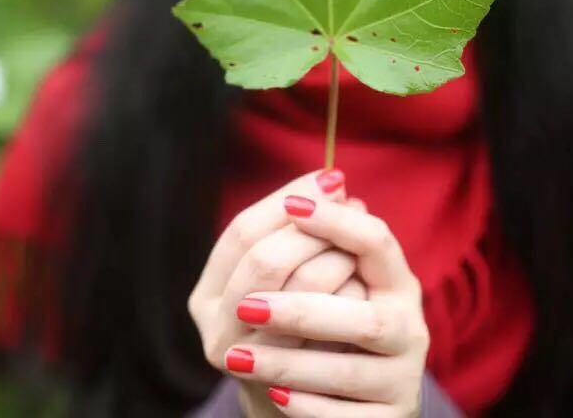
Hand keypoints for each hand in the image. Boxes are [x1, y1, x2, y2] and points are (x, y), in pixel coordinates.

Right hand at [188, 170, 363, 416]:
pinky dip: (347, 308)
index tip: (331, 177)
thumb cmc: (296, 330)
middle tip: (354, 209)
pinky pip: (322, 343)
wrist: (301, 409)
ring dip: (335, 266)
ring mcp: (242, 367)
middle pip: (263, 261)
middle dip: (314, 232)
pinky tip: (366, 292)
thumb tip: (335, 185)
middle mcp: (213, 331)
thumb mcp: (286, 278)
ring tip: (359, 252)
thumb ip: (296, 234)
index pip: (241, 233)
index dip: (285, 200)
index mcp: (206, 295)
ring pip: (295, 299)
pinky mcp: (277, 396)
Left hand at [225, 194, 428, 416]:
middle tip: (246, 307)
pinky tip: (272, 393)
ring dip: (286, 362)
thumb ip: (313, 241)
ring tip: (236, 356)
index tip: (294, 206)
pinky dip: (305, 406)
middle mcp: (408, 328)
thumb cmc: (327, 326)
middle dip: (299, 310)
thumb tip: (312, 185)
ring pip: (345, 371)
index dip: (337, 222)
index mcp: (395, 281)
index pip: (377, 242)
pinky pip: (343, 417)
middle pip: (360, 316)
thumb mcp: (326, 280)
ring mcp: (401, 380)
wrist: (350, 401)